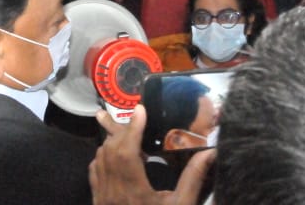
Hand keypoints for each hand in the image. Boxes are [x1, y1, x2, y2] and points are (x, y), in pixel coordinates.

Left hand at [89, 105, 213, 204]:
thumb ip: (193, 180)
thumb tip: (210, 153)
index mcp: (133, 191)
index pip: (127, 150)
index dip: (132, 127)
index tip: (140, 109)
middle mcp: (113, 191)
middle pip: (111, 150)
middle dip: (122, 130)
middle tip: (137, 117)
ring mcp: (102, 197)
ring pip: (100, 159)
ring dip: (112, 142)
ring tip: (127, 132)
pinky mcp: (97, 202)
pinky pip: (94, 172)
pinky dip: (103, 157)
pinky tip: (113, 156)